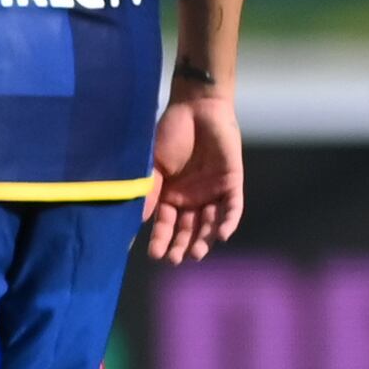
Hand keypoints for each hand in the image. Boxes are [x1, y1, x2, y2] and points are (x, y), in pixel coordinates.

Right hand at [145, 91, 244, 262]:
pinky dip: (227, 222)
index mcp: (169, 195)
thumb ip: (148, 192)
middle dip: (182, 245)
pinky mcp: (231, 183)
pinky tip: (221, 235)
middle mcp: (191, 198)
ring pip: (209, 223)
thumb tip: (136, 221)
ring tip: (196, 254)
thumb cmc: (169, 134)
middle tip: (176, 259)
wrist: (196, 109)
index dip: (160, 239)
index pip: (165, 224)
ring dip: (204, 239)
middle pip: (188, 229)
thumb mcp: (152, 165)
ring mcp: (212, 192)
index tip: (154, 255)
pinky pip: (232, 208)